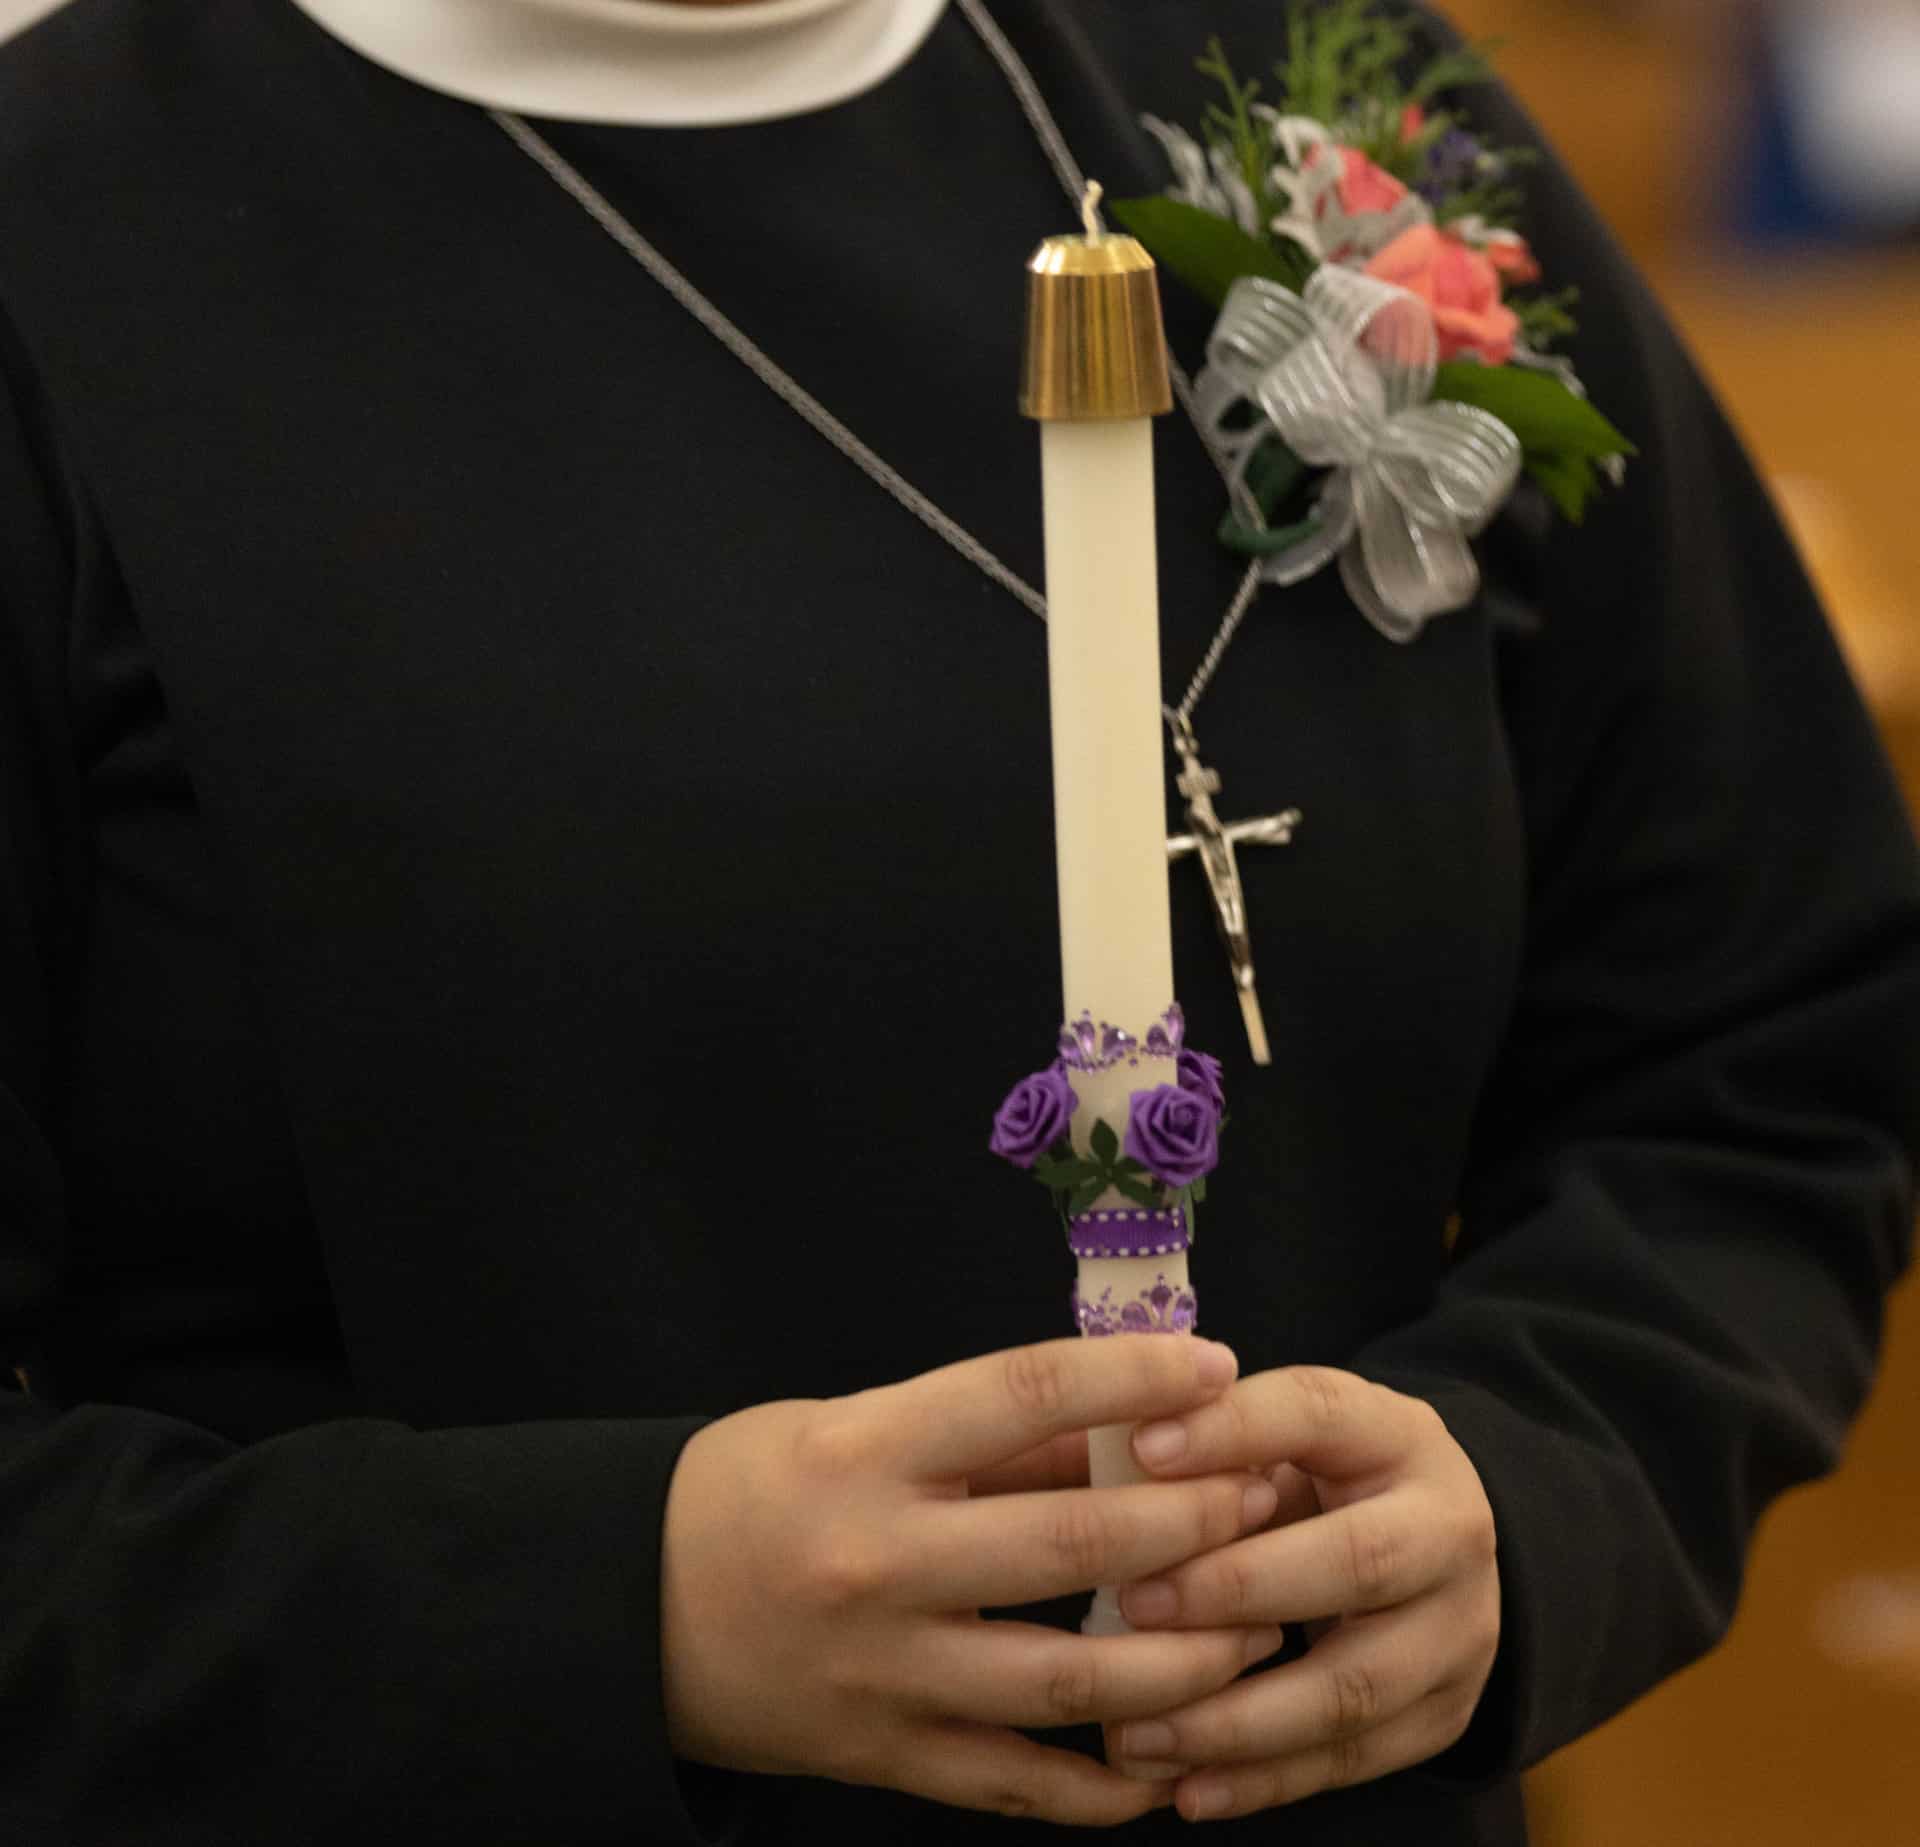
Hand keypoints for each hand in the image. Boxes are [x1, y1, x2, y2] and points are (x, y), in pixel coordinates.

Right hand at [659, 1336, 1286, 1825]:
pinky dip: (1102, 1786)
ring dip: (1183, 1659)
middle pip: (1072, 1542)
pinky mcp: (884, 1756)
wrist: (630, 1610)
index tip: (1213, 1365)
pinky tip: (1170, 1768)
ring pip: (1068, 1678)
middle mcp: (878, 1561)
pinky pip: (1017, 1782)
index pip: (1022, 1394)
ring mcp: (885, 1671)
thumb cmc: (753, 1490)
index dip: (1130, 1377)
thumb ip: (985, 1440)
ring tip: (1255, 1632)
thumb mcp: (853, 1424)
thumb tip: (1119, 1430)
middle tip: (1269, 1497)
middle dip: (1194, 1519)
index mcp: (864, 1451)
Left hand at [1107, 1366, 1499, 1822]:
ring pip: (1353, 1686)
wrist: (1437, 1542)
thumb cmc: (1323, 1478)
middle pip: (1357, 1560)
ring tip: (1136, 1732)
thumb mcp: (1286, 1436)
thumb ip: (1214, 1440)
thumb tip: (1108, 1446)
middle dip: (1236, 1588)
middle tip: (1132, 1604)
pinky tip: (1186, 1790)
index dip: (1232, 1429)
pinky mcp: (1446, 1714)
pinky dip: (1264, 1781)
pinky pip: (1352, 1760)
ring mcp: (1459, 1630)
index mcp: (1397, 1433)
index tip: (1140, 1449)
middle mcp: (1448, 1527)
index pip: (1317, 1413)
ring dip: (1235, 1718)